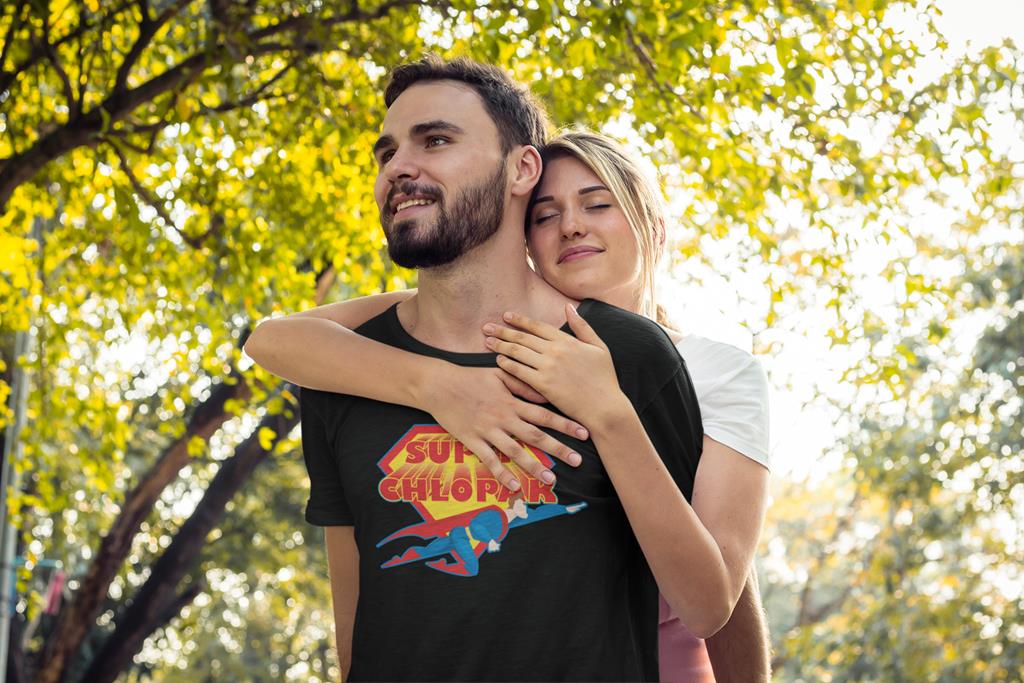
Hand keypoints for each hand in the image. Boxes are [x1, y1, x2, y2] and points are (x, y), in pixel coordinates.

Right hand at [419, 362, 587, 491]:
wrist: (439, 384)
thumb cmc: (470, 377)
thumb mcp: (499, 374)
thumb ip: (523, 385)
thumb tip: (546, 393)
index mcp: (512, 401)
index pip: (544, 414)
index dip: (565, 424)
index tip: (584, 432)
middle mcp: (504, 417)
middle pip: (536, 436)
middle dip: (558, 449)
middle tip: (577, 461)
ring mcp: (488, 430)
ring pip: (515, 451)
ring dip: (534, 466)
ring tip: (551, 480)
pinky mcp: (472, 440)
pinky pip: (489, 460)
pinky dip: (502, 474)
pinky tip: (514, 486)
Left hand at [483, 304, 630, 427]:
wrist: (605, 406)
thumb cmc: (604, 379)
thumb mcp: (599, 347)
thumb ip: (582, 326)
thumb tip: (569, 307)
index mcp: (567, 341)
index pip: (537, 326)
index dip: (520, 320)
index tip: (506, 315)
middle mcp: (555, 351)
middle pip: (522, 338)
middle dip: (503, 331)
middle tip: (486, 327)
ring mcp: (548, 368)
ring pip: (518, 352)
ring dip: (500, 346)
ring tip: (487, 342)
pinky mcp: (543, 385)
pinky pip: (520, 372)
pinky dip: (507, 365)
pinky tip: (498, 361)